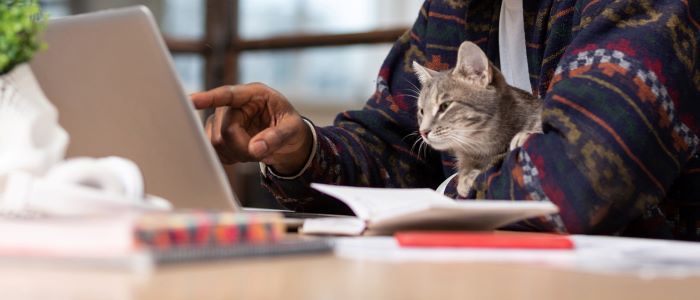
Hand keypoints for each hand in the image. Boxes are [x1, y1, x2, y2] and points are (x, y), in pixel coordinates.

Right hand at [190, 83, 312, 175]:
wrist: (287, 139)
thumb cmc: (291, 128)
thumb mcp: (292, 130)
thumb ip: (276, 137)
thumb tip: (256, 149)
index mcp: (254, 94)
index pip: (228, 95)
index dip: (209, 98)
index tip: (191, 100)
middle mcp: (234, 104)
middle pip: (224, 130)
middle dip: (242, 146)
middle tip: (260, 150)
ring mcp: (223, 118)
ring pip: (216, 142)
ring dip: (236, 153)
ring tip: (255, 149)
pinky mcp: (217, 133)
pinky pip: (214, 150)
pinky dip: (230, 157)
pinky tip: (243, 153)